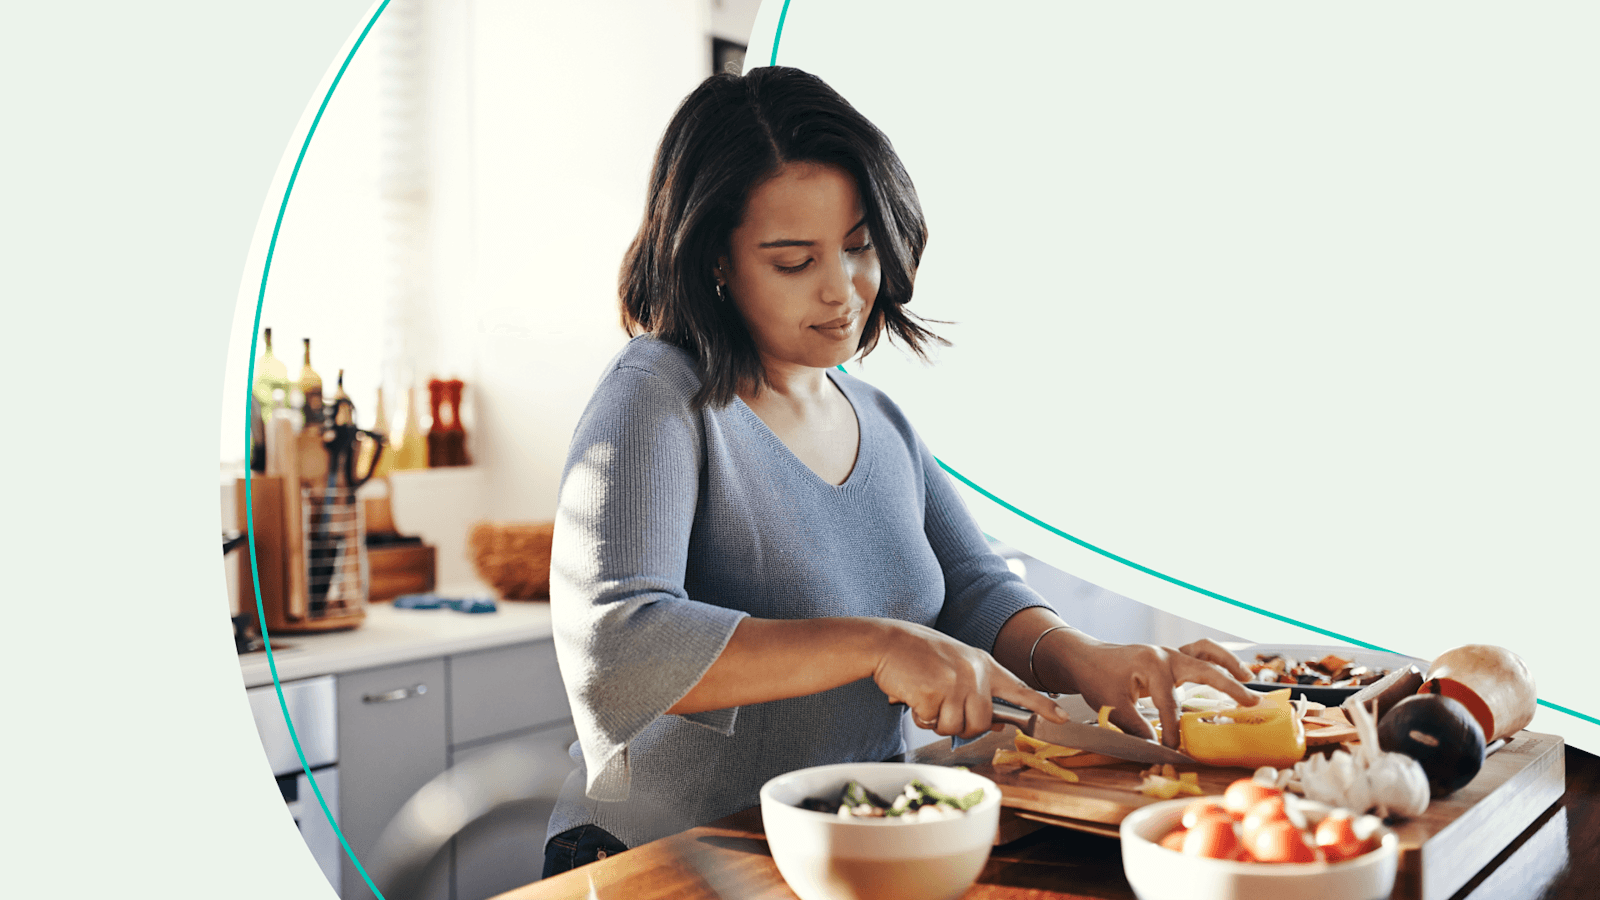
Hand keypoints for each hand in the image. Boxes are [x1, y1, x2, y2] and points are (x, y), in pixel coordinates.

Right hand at [872, 620, 1067, 739]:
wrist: (887, 642)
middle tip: (942, 709)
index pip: (1019, 688)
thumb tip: (998, 723)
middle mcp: (974, 673)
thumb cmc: (919, 656)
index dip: (1041, 706)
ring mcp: (955, 683)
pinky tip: (913, 696)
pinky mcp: (934, 693)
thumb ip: (978, 690)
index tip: (1062, 719)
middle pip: (982, 722)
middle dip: (962, 725)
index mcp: (983, 664)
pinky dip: (920, 716)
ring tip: (926, 698)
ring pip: (957, 727)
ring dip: (938, 721)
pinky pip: (932, 723)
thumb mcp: (956, 666)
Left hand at [1044, 634, 1258, 748]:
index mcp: (1151, 665)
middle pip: (1204, 670)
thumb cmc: (1096, 677)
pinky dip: (1217, 660)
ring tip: (1249, 679)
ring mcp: (1170, 653)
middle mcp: (1165, 655)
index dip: (1173, 730)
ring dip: (1229, 664)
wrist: (1085, 657)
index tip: (1173, 749)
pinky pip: (1199, 652)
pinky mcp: (1170, 657)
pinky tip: (1232, 671)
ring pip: (1206, 652)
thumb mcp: (1111, 705)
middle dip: (1229, 687)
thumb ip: (1136, 726)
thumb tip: (1157, 747)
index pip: (1170, 704)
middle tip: (1251, 703)